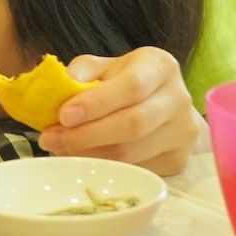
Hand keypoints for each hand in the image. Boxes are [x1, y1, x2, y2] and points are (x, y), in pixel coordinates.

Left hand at [39, 47, 202, 175]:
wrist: (162, 105)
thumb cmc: (124, 81)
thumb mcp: (103, 67)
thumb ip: (81, 74)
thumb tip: (56, 93)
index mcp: (160, 66)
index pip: (131, 86)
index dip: (96, 103)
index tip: (63, 115)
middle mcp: (179, 98)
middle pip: (134, 124)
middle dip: (87, 134)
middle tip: (52, 138)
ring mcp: (183, 132)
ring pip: (133, 152)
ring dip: (90, 153)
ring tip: (61, 148)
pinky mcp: (179, 159)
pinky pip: (137, 169)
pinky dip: (105, 166)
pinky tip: (84, 157)